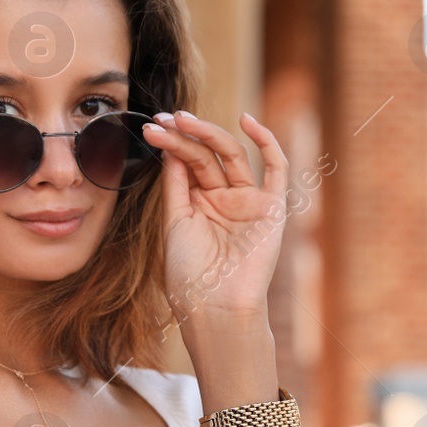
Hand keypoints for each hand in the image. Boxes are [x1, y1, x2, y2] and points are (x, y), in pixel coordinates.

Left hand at [140, 109, 288, 321]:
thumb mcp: (174, 223)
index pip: (188, 163)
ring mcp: (248, 202)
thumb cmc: (190, 276)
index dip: (171, 143)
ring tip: (183, 120)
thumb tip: (171, 147)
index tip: (151, 128)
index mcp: (199, 205)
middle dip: (184, 135)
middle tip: (163, 120)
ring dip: (209, 133)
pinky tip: (247, 121)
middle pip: (206, 156)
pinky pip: (276, 169)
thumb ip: (176, 185)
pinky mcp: (272, 208)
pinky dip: (266, 142)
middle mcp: (224, 199)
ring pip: (232, 156)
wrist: (215, 307)